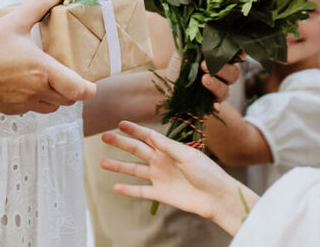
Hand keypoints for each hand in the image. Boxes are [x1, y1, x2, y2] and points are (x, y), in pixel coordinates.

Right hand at [0, 0, 96, 114]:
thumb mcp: (13, 21)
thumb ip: (37, 5)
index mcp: (42, 70)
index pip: (78, 90)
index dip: (89, 89)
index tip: (90, 81)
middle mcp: (36, 90)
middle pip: (69, 99)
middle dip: (73, 89)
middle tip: (69, 72)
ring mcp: (24, 103)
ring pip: (53, 106)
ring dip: (57, 96)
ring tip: (49, 78)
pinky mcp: (12, 109)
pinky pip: (34, 108)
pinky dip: (38, 99)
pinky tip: (27, 83)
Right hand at [100, 121, 256, 234]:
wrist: (217, 197)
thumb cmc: (208, 173)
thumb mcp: (188, 155)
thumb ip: (168, 147)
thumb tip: (151, 135)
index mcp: (170, 149)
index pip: (148, 136)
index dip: (135, 130)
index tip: (121, 123)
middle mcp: (162, 162)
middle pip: (137, 150)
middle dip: (121, 143)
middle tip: (104, 136)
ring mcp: (160, 178)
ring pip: (134, 170)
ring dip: (119, 166)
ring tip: (102, 162)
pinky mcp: (161, 194)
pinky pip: (141, 192)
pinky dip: (128, 190)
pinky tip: (115, 187)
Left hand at [160, 53, 240, 104]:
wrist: (166, 87)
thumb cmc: (178, 67)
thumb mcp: (181, 55)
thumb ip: (189, 46)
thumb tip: (189, 32)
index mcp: (219, 61)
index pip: (235, 57)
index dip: (239, 54)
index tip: (238, 52)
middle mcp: (221, 76)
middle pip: (233, 74)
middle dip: (223, 69)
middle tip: (204, 65)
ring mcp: (217, 92)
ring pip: (226, 90)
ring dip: (217, 85)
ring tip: (204, 79)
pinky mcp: (209, 105)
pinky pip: (217, 107)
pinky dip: (216, 106)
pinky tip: (213, 105)